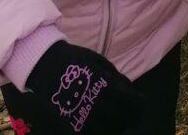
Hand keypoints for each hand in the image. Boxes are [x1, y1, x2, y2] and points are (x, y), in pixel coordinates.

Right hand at [25, 41, 147, 134]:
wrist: (45, 65)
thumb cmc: (75, 61)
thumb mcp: (98, 61)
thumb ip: (115, 77)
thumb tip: (129, 89)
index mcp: (105, 84)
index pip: (130, 101)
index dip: (139, 103)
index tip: (142, 101)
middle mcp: (96, 101)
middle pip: (122, 118)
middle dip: (130, 116)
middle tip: (132, 113)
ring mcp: (83, 115)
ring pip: (108, 130)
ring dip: (116, 126)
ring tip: (118, 120)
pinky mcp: (71, 124)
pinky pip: (90, 134)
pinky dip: (100, 132)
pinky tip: (103, 126)